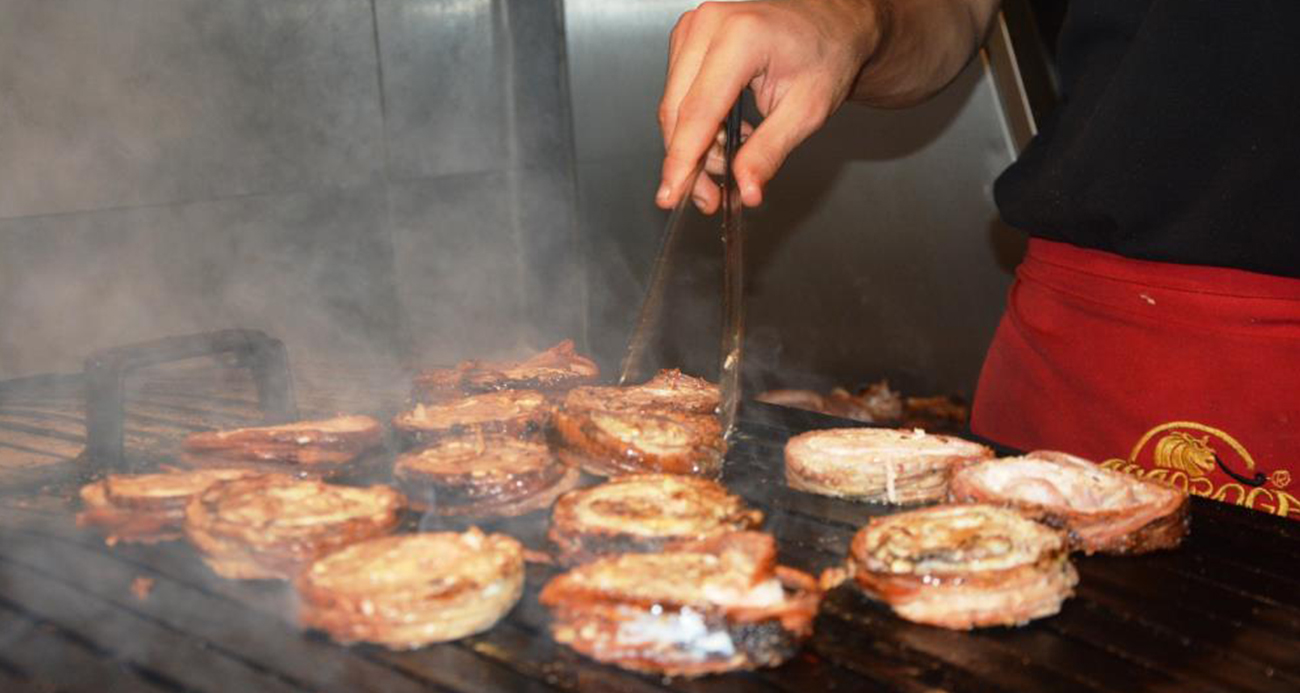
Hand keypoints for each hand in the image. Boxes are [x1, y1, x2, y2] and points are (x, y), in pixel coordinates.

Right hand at [656, 0, 879, 213]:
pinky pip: (678, 94)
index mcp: (741, 36)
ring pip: (674, 107)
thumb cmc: (825, 54)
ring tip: (729, 162)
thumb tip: (746, 188)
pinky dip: (695, 125)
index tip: (671, 195)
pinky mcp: (688, 38)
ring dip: (693, 146)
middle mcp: (709, 26)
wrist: (829, 24)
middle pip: (678, 111)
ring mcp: (694, 29)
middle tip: (710, 197)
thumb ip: (769, 151)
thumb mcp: (807, 111)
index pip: (699, 111)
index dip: (683, 160)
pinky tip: (724, 136)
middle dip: (689, 162)